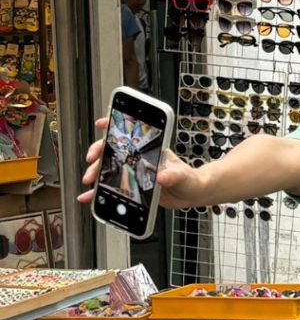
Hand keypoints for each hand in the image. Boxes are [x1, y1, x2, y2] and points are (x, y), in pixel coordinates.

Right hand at [79, 118, 204, 211]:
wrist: (190, 194)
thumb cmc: (189, 179)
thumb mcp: (182, 176)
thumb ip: (173, 176)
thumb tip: (162, 176)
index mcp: (151, 151)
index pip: (131, 134)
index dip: (115, 126)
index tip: (103, 123)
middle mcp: (140, 160)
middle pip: (114, 151)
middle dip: (99, 152)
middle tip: (91, 159)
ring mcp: (134, 173)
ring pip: (109, 169)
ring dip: (96, 172)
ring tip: (89, 180)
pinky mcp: (131, 188)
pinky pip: (111, 188)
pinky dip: (98, 192)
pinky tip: (89, 196)